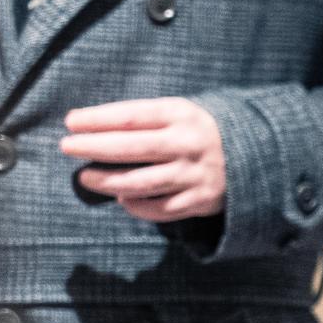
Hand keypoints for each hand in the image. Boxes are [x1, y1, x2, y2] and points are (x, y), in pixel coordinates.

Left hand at [61, 97, 228, 221]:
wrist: (255, 154)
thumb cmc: (199, 131)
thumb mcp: (180, 113)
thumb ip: (143, 119)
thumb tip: (89, 127)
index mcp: (183, 115)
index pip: (132, 116)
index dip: (98, 119)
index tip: (71, 121)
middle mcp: (190, 144)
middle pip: (133, 148)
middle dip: (95, 147)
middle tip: (67, 147)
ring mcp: (196, 174)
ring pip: (141, 183)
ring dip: (108, 181)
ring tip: (85, 178)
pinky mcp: (201, 200)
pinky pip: (160, 208)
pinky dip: (136, 206)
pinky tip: (121, 198)